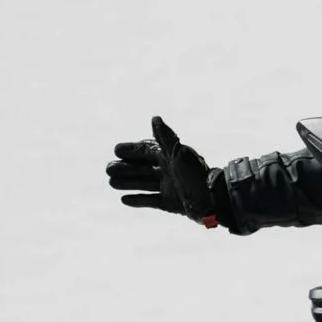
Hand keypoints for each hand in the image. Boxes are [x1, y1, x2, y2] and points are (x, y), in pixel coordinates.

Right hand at [107, 115, 222, 224]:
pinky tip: (124, 200)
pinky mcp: (171, 203)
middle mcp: (168, 171)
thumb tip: (155, 118)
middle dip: (125, 168)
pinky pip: (151, 201)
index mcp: (170, 157)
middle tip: (108, 169)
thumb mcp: (180, 153)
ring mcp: (169, 188)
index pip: (147, 150)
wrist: (213, 200)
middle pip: (142, 168)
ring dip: (128, 183)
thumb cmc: (197, 175)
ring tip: (111, 183)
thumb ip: (166, 137)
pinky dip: (138, 200)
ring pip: (143, 184)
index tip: (116, 150)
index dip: (132, 150)